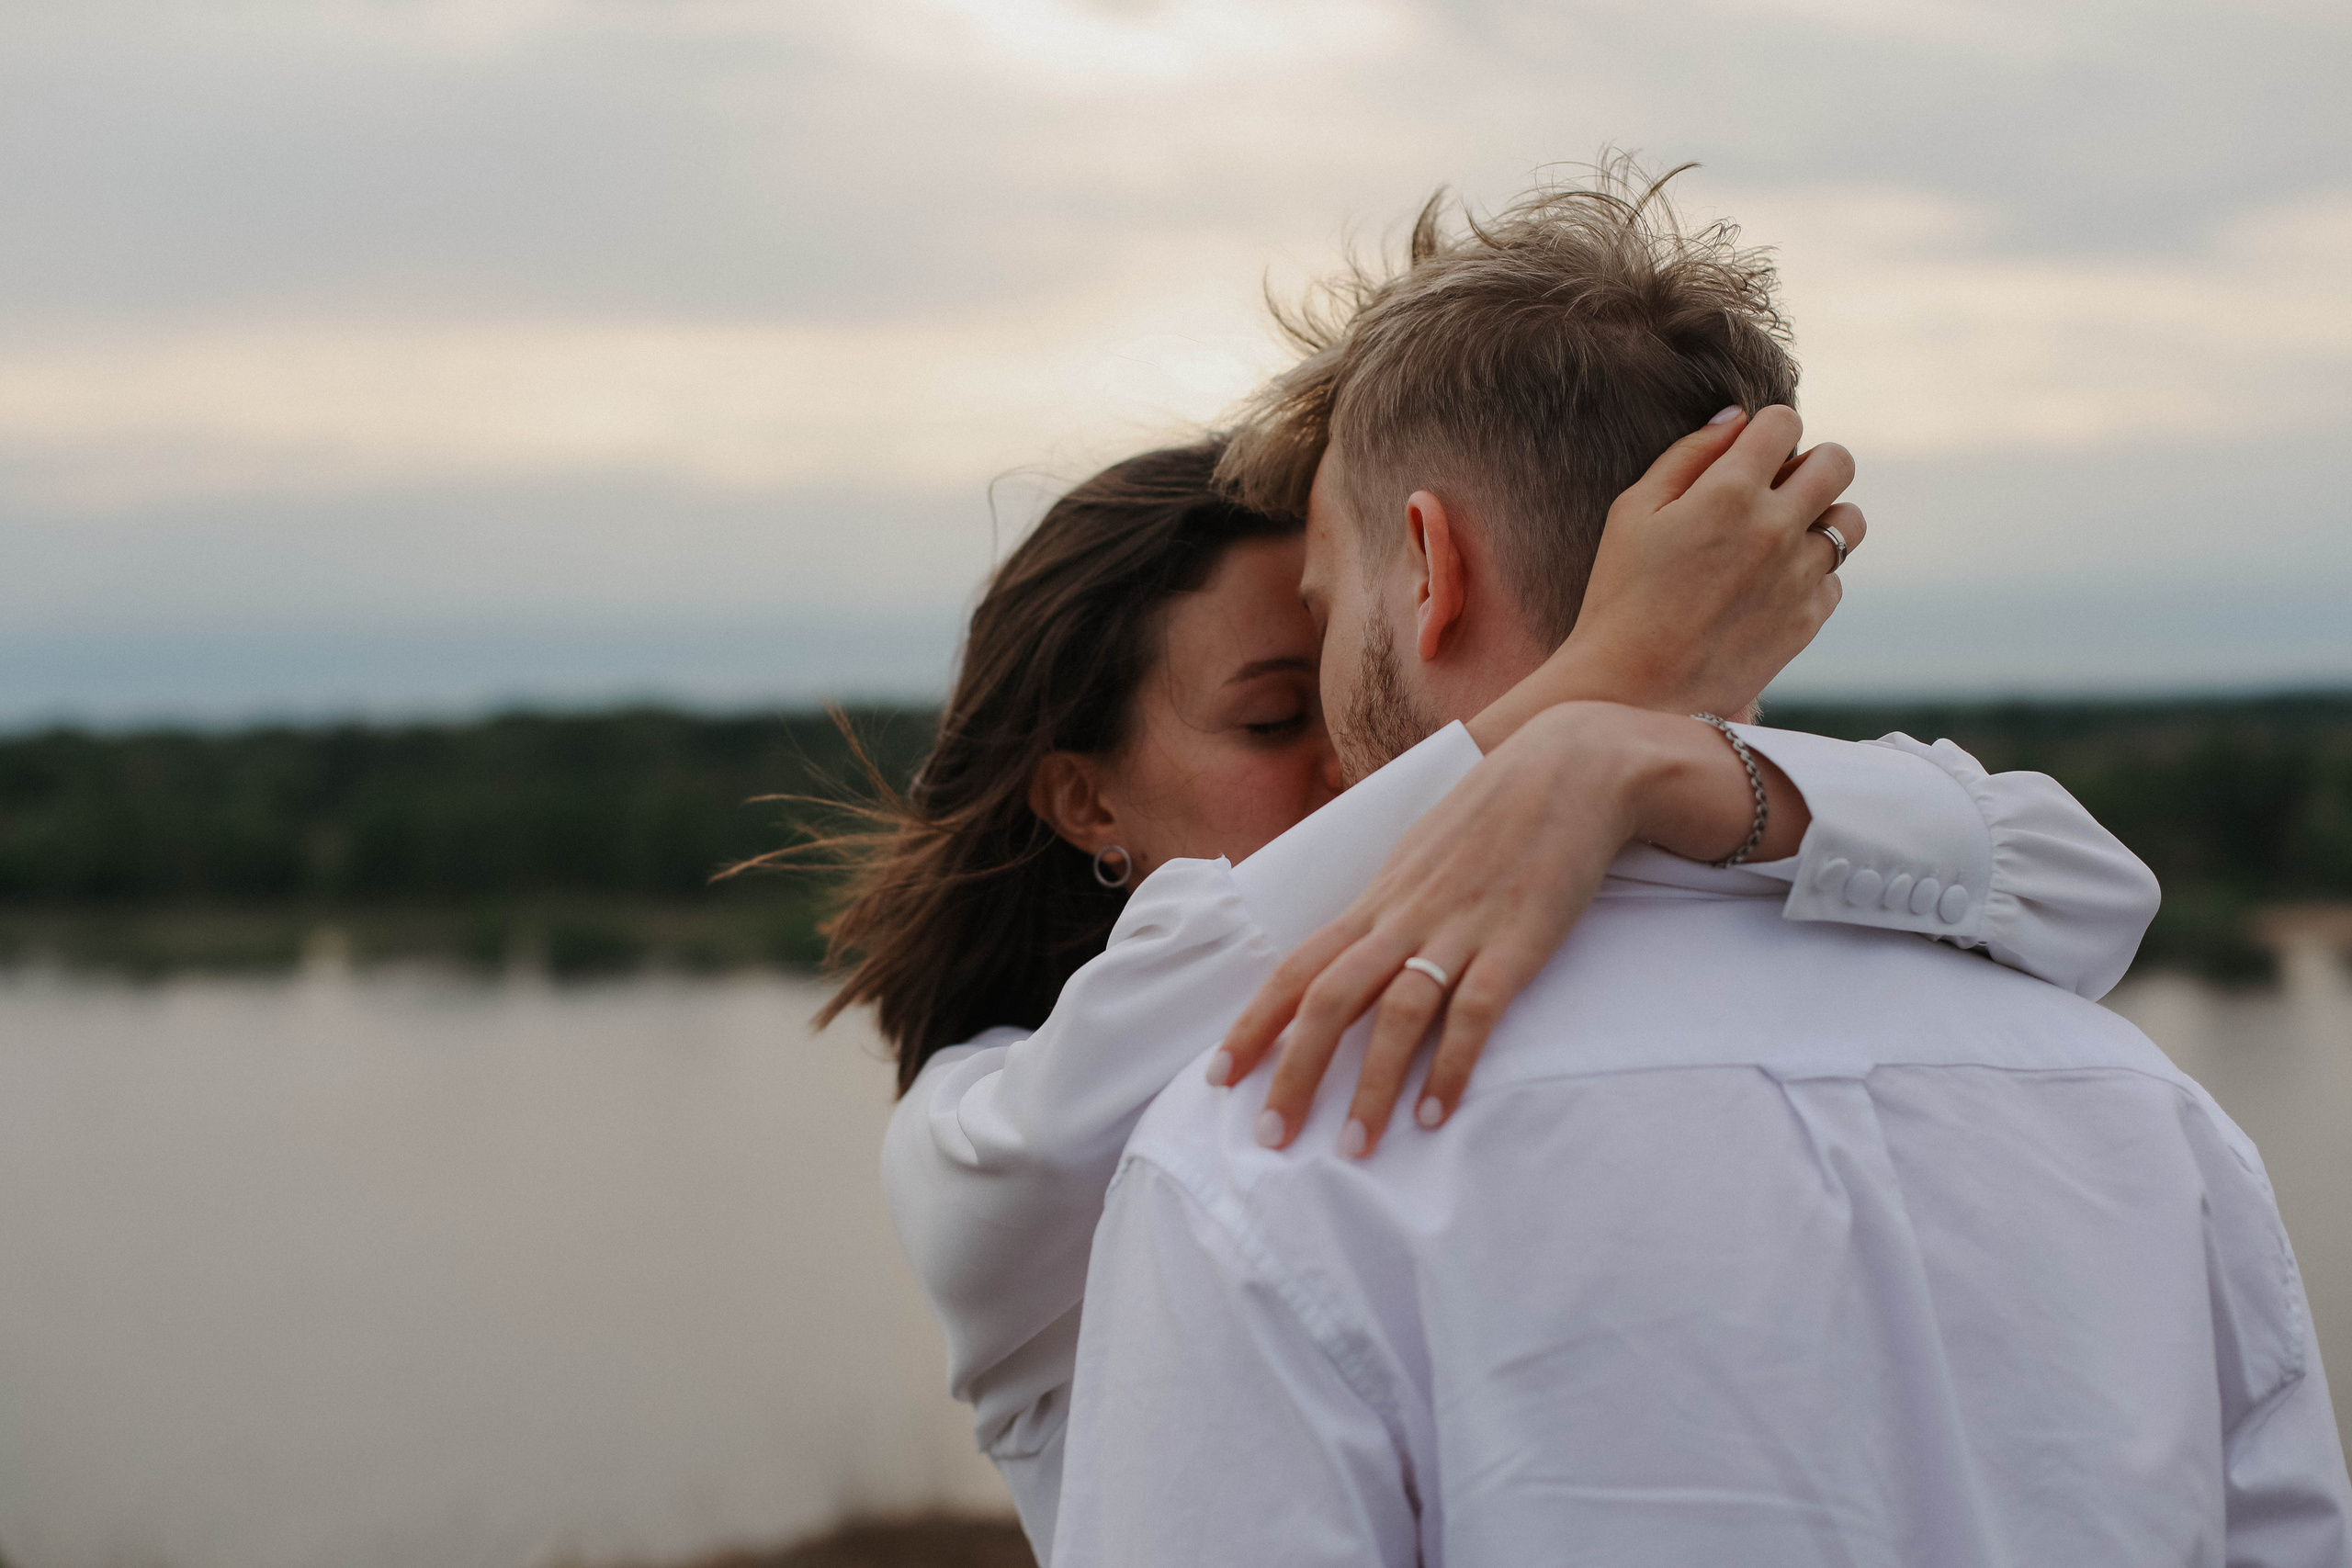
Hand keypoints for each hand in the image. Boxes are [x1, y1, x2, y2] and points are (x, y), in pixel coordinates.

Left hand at [1212, 704, 1802, 1155]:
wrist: (1572, 766)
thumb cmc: (1495, 815)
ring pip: (1396, 1013)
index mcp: (1378, 899)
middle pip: (1329, 998)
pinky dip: (1452, 1065)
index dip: (1254, 1023)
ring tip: (1353, 1148)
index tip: (1219, 1077)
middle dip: (1293, 1071)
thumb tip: (1349, 957)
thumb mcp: (1422, 857)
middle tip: (1271, 1137)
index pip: (1297, 966)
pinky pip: (1476, 1012)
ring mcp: (1461, 928)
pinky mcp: (1517, 941)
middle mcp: (1405, 915)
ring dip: (1371, 1086)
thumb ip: (1388, 909)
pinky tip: (1435, 1115)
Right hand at [1465, 405, 1862, 750]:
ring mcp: (1798, 576)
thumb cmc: (1619, 595)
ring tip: (1782, 538)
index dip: (1767, 429)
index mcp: (1729, 491)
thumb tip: (1738, 417)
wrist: (1630, 690)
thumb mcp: (1633, 511)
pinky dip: (1809, 576)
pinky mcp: (1807, 620)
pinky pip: (1834, 578)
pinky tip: (1768, 589)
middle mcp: (1776, 528)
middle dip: (1811, 463)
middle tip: (1778, 487)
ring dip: (1822, 518)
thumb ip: (1688, 454)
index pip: (1784, 421)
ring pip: (1850, 522)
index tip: (1750, 451)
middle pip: (1838, 462)